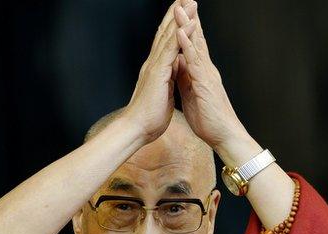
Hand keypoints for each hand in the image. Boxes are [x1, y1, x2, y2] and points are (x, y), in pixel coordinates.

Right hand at [122, 1, 197, 142]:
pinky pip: (172, 49)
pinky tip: (190, 23)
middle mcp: (154, 62)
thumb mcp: (163, 92)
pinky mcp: (159, 72)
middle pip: (166, 32)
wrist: (137, 128)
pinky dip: (181, 35)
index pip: (167, 42)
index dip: (175, 26)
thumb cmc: (149, 116)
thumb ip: (167, 79)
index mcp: (157, 68)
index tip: (184, 11)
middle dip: (177, 13)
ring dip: (181, 17)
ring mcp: (155, 65)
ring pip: (169, 35)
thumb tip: (172, 72)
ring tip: (190, 1)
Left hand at [174, 1, 246, 149]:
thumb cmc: (209, 119)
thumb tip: (179, 66)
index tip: (179, 12)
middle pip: (196, 39)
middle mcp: (206, 69)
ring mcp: (206, 74)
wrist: (223, 136)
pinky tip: (181, 32)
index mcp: (201, 72)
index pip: (193, 45)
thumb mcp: (192, 94)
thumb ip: (186, 78)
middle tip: (181, 0)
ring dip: (187, 25)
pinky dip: (187, 45)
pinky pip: (194, 60)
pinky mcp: (204, 83)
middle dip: (188, 19)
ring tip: (179, 8)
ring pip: (195, 45)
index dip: (186, 28)